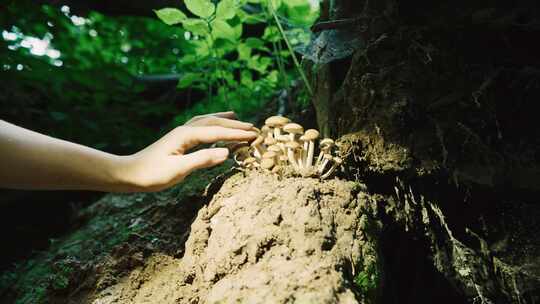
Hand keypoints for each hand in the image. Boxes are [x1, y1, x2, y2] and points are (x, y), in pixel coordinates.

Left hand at [117, 112, 255, 191]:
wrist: (129, 174)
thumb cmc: (152, 174)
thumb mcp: (178, 170)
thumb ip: (202, 160)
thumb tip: (226, 152)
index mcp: (186, 135)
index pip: (217, 132)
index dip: (237, 134)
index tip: (254, 136)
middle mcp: (184, 130)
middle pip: (214, 123)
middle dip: (234, 125)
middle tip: (254, 129)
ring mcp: (180, 134)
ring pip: (206, 121)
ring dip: (223, 120)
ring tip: (236, 117)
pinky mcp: (177, 140)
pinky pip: (200, 127)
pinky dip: (211, 124)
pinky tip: (213, 128)